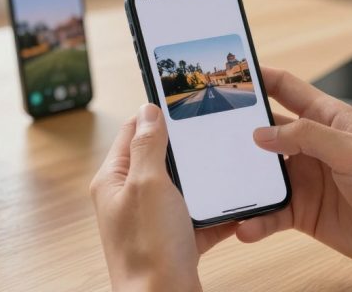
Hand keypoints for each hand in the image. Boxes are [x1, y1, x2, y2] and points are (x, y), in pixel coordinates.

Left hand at [90, 104, 235, 291]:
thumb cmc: (149, 250)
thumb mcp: (148, 185)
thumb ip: (148, 145)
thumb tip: (148, 111)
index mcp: (113, 180)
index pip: (132, 132)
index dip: (155, 114)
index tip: (181, 100)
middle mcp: (130, 198)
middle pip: (161, 158)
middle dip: (188, 148)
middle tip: (213, 131)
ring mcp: (152, 220)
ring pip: (184, 187)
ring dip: (206, 180)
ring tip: (228, 167)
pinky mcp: (175, 240)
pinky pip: (199, 217)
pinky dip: (218, 213)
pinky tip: (237, 208)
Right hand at [236, 67, 351, 271]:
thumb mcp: (351, 150)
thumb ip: (306, 137)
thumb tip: (262, 133)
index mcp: (329, 119)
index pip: (287, 89)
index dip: (260, 78)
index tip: (231, 72)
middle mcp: (314, 146)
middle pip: (267, 133)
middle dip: (239, 134)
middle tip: (208, 135)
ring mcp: (308, 179)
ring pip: (264, 175)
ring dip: (245, 182)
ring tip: (224, 189)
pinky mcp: (305, 211)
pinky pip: (272, 212)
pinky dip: (257, 219)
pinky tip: (247, 226)